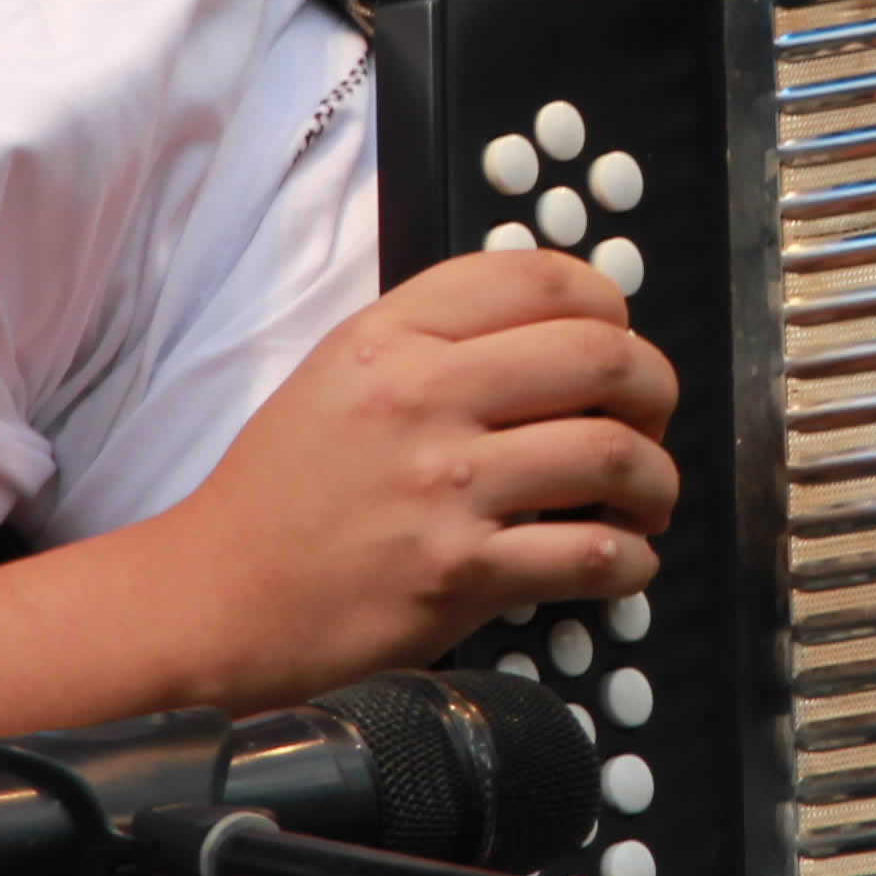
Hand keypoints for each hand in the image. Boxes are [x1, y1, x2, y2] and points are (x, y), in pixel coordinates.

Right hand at [146, 248, 676, 703]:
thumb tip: (557, 330)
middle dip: (656, 390)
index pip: (543, 278)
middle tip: (651, 420)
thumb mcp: (340, 372)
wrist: (219, 597)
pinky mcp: (459, 575)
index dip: (610, 306)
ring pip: (613, 456)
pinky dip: (630, 561)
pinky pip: (591, 555)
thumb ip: (436, 338)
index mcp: (393, 336)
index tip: (619, 339)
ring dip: (655, 482)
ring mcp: (443, 488)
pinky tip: (622, 561)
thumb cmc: (283, 491)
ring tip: (646, 500)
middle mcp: (422, 398)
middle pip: (602, 359)